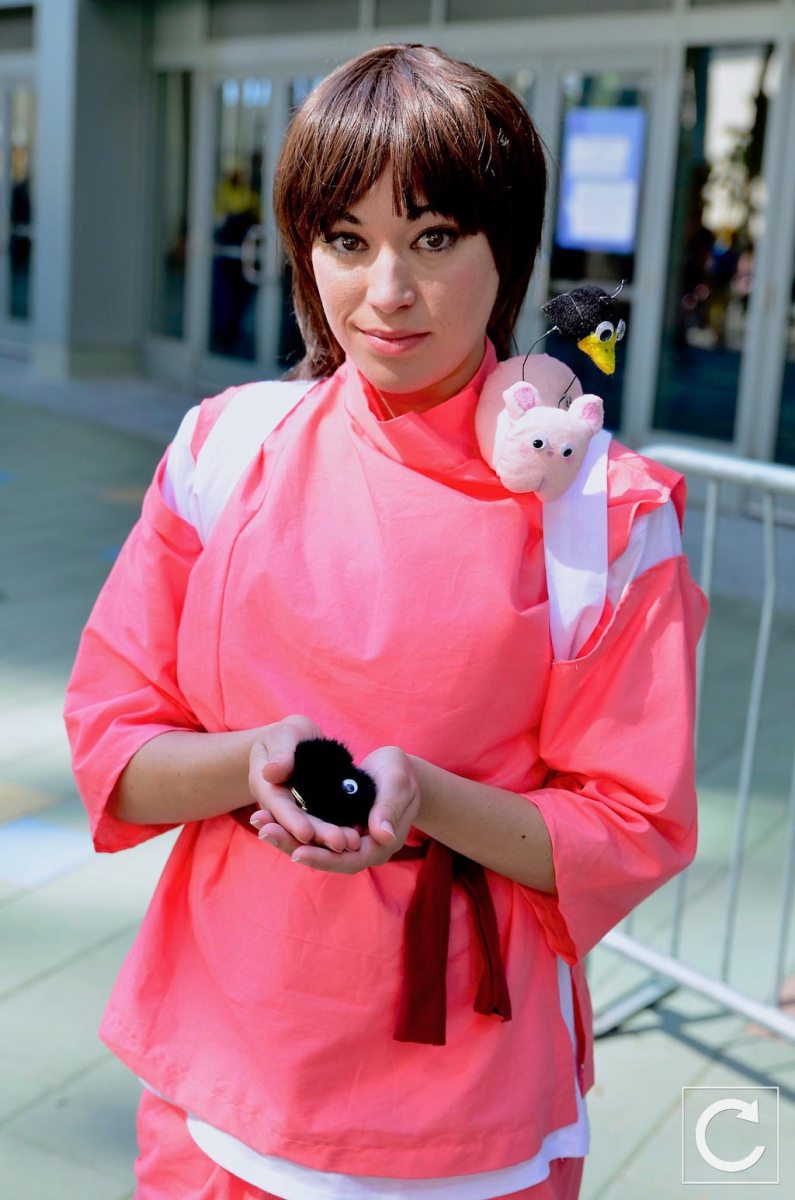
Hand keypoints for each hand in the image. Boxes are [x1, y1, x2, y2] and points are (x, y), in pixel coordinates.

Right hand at [248, 715, 362, 853]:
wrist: (298, 740)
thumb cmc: (288, 735)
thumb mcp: (284, 736)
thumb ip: (280, 753)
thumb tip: (271, 772)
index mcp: (265, 786)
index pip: (277, 806)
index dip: (291, 821)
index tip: (306, 833)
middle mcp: (279, 805)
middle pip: (296, 824)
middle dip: (317, 835)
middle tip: (341, 843)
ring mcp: (297, 811)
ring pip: (312, 828)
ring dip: (330, 837)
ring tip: (353, 842)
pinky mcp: (315, 812)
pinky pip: (325, 823)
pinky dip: (338, 829)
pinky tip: (357, 836)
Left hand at [251, 740, 420, 873]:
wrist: (398, 771)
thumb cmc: (401, 775)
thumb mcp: (397, 785)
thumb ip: (389, 809)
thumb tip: (382, 835)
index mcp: (378, 846)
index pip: (347, 860)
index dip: (322, 857)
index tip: (297, 852)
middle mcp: (358, 848)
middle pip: (324, 857)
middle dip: (293, 845)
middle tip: (265, 833)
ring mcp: (344, 839)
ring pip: (313, 844)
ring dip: (285, 836)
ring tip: (259, 823)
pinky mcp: (334, 826)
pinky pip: (310, 831)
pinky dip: (289, 824)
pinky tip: (267, 815)